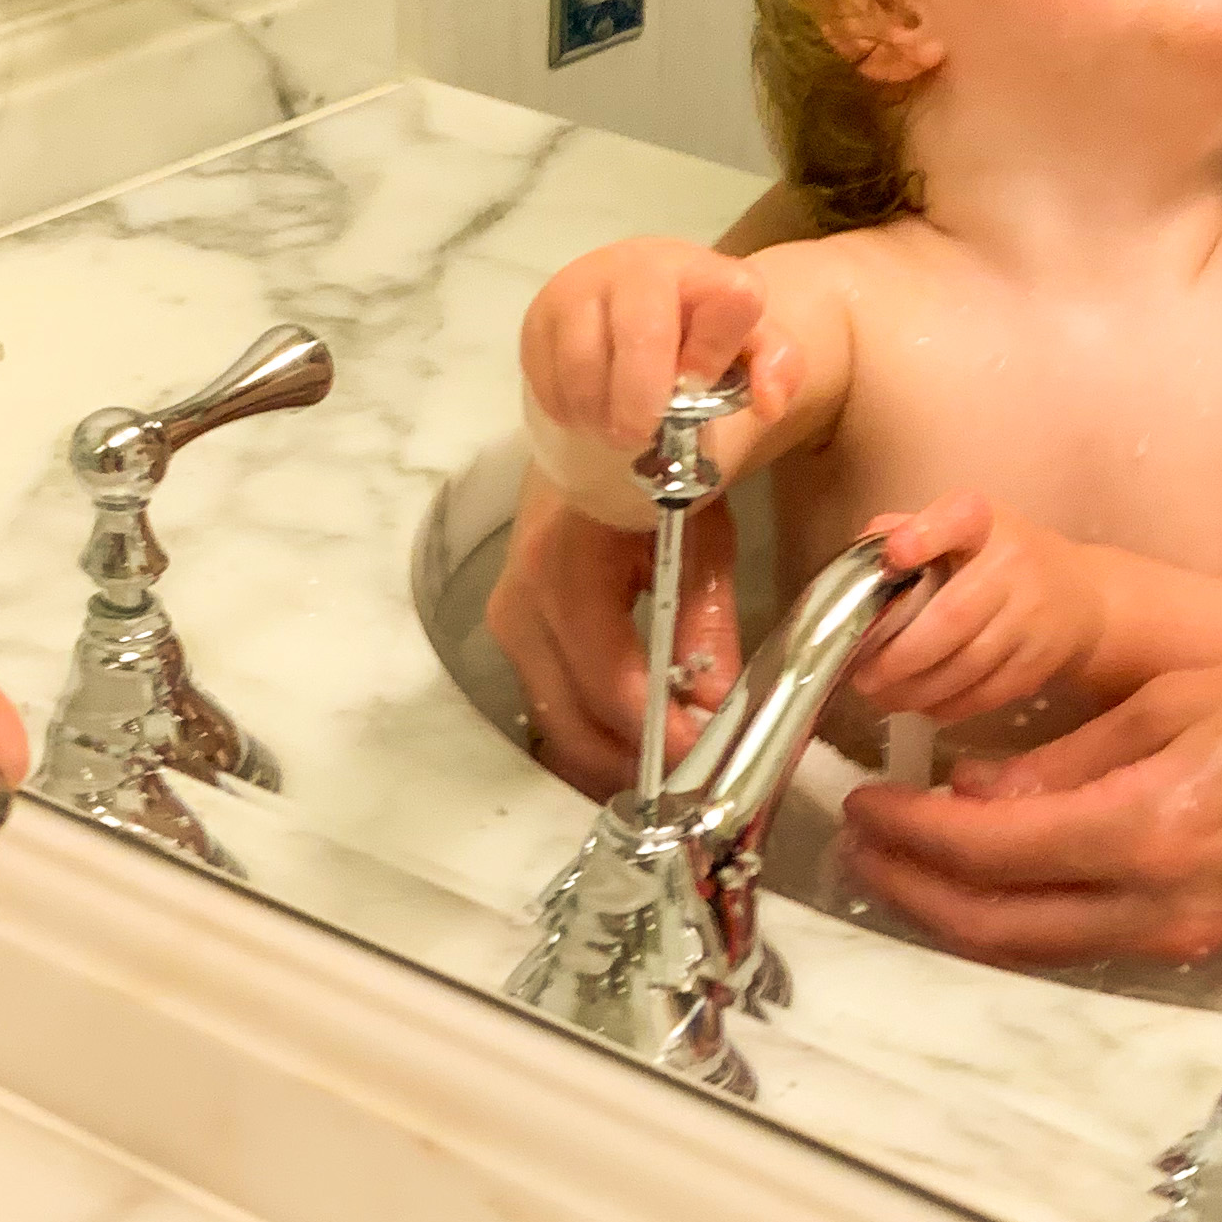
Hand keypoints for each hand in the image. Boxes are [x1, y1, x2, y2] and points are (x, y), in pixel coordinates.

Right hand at [485, 473, 741, 797]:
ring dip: (611, 759)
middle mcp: (521, 604)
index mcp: (567, 569)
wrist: (591, 436)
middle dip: (634, 765)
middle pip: (571, 721)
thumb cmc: (652, 477)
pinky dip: (591, 736)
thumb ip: (707, 621)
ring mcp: (507, 623)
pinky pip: (547, 707)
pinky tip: (636, 747)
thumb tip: (714, 704)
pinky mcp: (509, 635)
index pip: (610, 681)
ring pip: (554, 724)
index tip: (707, 764)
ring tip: (672, 771)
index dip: (660, 734)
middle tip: (695, 784)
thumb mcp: (700, 536)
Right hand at [519, 240, 797, 461]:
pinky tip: (585, 409)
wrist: (631, 314)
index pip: (734, 299)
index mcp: (705, 270)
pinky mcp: (540, 311)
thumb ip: (776, 367)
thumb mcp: (747, 347)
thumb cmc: (695, 338)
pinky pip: (546, 374)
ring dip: (598, 412)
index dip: (715, 355)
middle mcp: (642, 263)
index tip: (697, 384)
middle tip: (637, 438)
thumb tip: (768, 403)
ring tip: (610, 427)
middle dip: (642, 399)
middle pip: (644, 332)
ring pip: (584, 360)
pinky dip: (566, 407)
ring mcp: (583, 283)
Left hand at [840, 641, 1221, 967]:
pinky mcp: (1212, 940)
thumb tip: (975, 796)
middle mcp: (1169, 901)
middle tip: (863, 845)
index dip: (912, 835)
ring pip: (1040, 950)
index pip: (991, 851)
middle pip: (999, 925)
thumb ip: (1066, 762)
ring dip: (961, 914)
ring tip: (907, 867)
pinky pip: (1094, 945)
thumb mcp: (1175, 703)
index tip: (868, 806)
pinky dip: (1028, 921)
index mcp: (1155, 830)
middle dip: (914, 889)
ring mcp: (1193, 934)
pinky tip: (995, 881)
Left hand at [848, 497, 1106, 726]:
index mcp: (982, 521)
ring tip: (882, 697)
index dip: (924, 536)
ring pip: (967, 665)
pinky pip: (987, 693)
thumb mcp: (957, 529)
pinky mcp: (1040, 660)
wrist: (1078, 596)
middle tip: (863, 678)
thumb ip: (906, 533)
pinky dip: (947, 706)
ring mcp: (1032, 615)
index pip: (957, 518)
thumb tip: (860, 561)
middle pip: (952, 617)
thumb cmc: (996, 559)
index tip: (895, 554)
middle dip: (899, 657)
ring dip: (917, 690)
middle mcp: (1014, 563)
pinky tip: (920, 706)